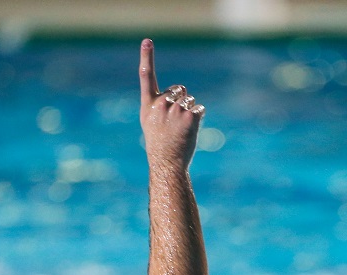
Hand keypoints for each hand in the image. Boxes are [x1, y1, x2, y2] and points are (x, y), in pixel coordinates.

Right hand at [139, 39, 204, 170]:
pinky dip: (198, 118)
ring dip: (189, 112)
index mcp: (148, 104)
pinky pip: (199, 109)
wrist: (167, 162)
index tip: (147, 41)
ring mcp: (175, 110)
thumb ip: (159, 104)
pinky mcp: (189, 117)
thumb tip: (178, 93)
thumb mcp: (151, 121)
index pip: (146, 76)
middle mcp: (160, 104)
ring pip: (190, 100)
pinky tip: (189, 131)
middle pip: (179, 90)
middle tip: (174, 122)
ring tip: (180, 129)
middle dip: (181, 100)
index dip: (147, 57)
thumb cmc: (159, 142)